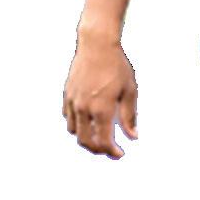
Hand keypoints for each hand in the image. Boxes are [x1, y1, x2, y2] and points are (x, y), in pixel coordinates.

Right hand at [63, 30, 138, 159]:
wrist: (96, 45)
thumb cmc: (117, 66)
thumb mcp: (130, 91)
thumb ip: (129, 116)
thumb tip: (133, 136)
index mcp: (101, 109)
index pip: (104, 141)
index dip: (112, 152)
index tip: (120, 154)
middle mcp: (84, 108)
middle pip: (85, 141)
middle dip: (97, 150)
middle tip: (108, 150)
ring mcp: (73, 102)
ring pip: (74, 131)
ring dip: (85, 138)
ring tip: (98, 137)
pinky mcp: (67, 95)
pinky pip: (68, 118)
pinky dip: (77, 125)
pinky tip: (88, 122)